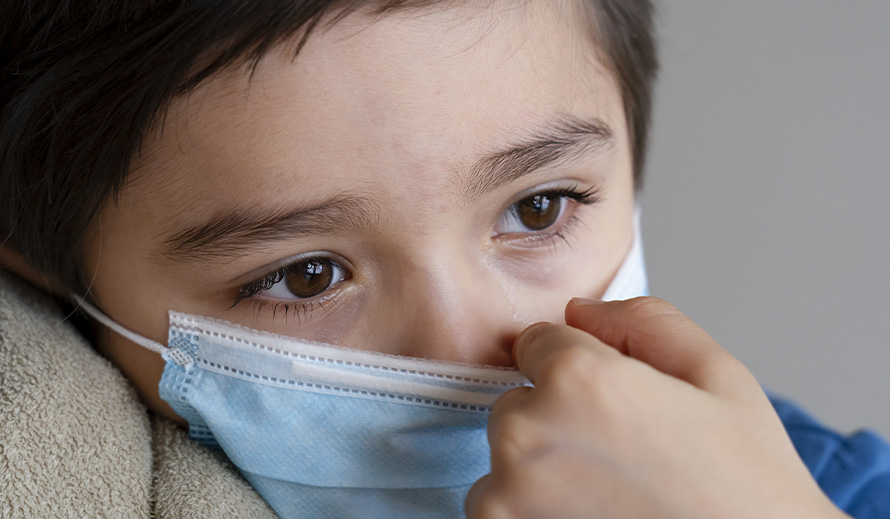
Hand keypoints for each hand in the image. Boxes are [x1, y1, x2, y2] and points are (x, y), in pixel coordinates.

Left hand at [466, 297, 846, 518]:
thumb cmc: (743, 487)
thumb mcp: (718, 377)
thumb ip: (644, 322)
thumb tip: (579, 311)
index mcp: (577, 379)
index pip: (535, 342)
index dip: (579, 367)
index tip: (617, 406)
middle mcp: (528, 433)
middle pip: (518, 401)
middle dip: (556, 418)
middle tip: (622, 457)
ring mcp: (506, 496)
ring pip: (504, 459)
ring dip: (539, 471)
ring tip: (609, 496)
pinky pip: (496, 507)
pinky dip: (529, 511)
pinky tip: (587, 517)